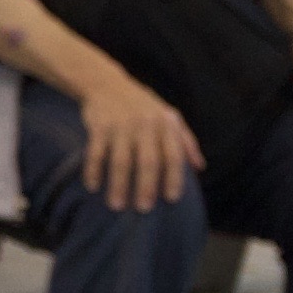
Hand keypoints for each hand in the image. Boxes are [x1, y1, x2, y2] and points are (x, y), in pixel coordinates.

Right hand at [77, 66, 199, 209]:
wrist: (107, 83)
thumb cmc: (143, 106)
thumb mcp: (170, 116)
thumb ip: (186, 141)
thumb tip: (200, 168)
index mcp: (165, 124)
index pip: (173, 154)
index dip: (174, 177)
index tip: (172, 198)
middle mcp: (145, 124)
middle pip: (147, 161)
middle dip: (146, 186)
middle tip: (144, 209)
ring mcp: (121, 125)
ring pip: (120, 160)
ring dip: (118, 185)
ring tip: (117, 206)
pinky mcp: (99, 126)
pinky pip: (95, 152)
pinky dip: (93, 170)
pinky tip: (93, 186)